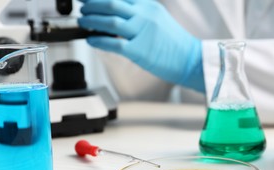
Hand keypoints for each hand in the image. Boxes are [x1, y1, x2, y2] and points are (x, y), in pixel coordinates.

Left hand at [77, 0, 204, 91]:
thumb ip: (139, 14)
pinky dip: (98, 41)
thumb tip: (117, 16)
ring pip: (109, 22)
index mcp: (149, 6)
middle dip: (92, 5)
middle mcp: (145, 16)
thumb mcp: (159, 19)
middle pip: (111, 4)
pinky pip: (113, 43)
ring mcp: (142, 32)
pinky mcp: (139, 50)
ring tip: (83, 22)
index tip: (89, 0)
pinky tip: (91, 41)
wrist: (190, 60)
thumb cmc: (175, 44)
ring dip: (92, 21)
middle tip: (82, 8)